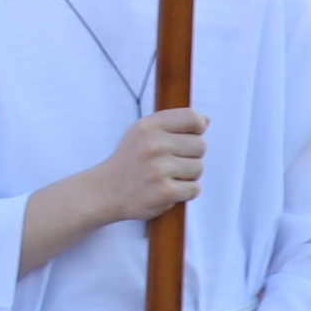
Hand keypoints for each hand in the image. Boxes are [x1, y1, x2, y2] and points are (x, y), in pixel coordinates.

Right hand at [84, 108, 207, 227]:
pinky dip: (185, 192)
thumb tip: (205, 120)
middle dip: (190, 156)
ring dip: (187, 176)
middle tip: (170, 163)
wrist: (104, 191)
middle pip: (200, 145)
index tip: (187, 138)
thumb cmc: (129, 161)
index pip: (193, 118)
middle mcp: (153, 144)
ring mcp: (159, 168)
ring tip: (166, 177)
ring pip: (199, 168)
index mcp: (148, 126)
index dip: (197, 129)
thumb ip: (171, 124)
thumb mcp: (141, 133)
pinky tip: (167, 190)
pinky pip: (194, 189)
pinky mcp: (165, 191)